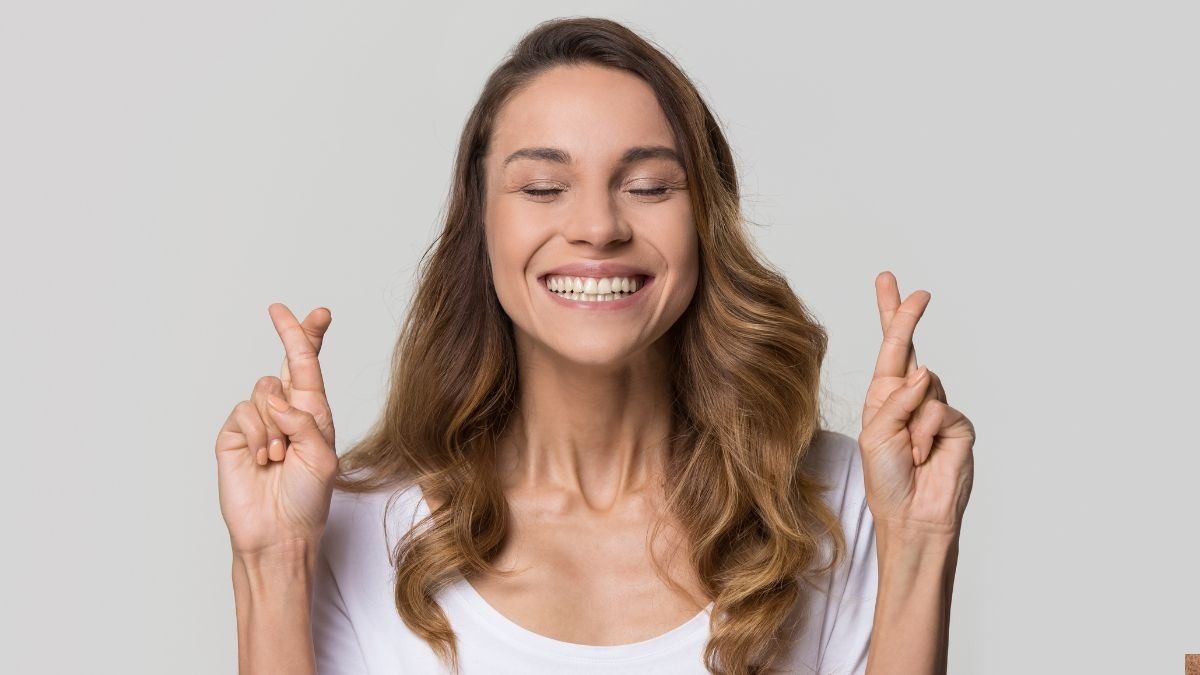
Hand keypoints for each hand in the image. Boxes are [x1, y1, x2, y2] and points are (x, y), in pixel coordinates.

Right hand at [215, 303, 338, 558]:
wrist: (277, 533)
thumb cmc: (307, 500)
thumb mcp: (322, 458)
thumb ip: (305, 421)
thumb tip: (277, 397)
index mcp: (314, 416)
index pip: (312, 370)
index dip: (311, 338)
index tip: (319, 312)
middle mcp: (288, 414)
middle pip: (288, 363)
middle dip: (290, 335)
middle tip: (280, 311)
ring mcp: (259, 423)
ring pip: (264, 391)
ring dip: (275, 424)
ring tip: (279, 457)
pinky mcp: (234, 436)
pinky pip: (244, 412)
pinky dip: (257, 434)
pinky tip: (262, 459)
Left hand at [859, 272, 974, 538]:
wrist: (912, 517)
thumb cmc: (886, 479)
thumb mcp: (875, 436)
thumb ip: (895, 400)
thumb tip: (925, 371)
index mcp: (884, 397)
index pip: (889, 349)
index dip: (891, 315)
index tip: (889, 281)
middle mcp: (910, 398)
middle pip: (910, 348)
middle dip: (907, 318)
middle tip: (915, 291)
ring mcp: (937, 410)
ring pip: (924, 387)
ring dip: (908, 421)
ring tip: (906, 452)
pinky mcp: (958, 426)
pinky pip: (940, 411)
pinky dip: (924, 434)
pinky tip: (922, 456)